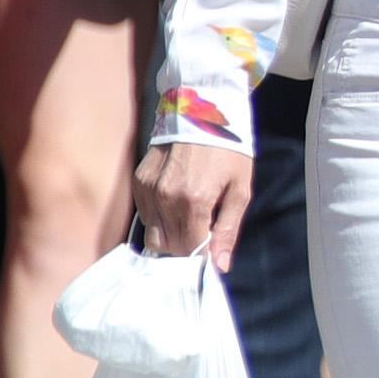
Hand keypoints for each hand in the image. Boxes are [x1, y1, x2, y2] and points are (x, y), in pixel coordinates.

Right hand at [131, 135, 256, 272]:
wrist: (203, 112)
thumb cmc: (229, 151)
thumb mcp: (240, 190)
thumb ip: (228, 230)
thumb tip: (220, 266)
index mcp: (194, 201)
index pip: (189, 249)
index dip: (200, 256)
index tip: (210, 252)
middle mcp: (165, 198)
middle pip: (168, 246)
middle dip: (185, 248)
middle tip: (202, 233)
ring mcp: (148, 189)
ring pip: (152, 235)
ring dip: (171, 234)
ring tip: (190, 216)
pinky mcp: (138, 181)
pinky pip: (145, 215)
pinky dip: (159, 218)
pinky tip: (176, 204)